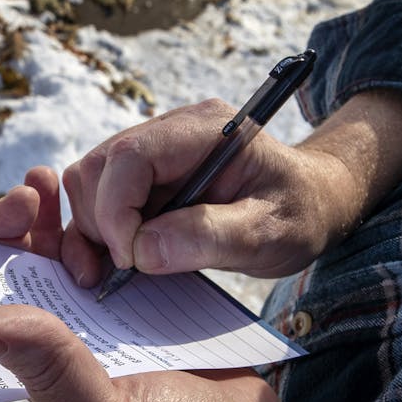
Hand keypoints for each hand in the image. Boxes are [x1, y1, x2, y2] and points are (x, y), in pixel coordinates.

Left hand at [0, 167, 307, 401]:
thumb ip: (47, 371)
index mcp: (35, 365)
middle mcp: (61, 336)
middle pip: (16, 264)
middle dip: (8, 220)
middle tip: (26, 193)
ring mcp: (107, 315)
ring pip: (64, 247)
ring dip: (51, 211)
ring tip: (50, 180)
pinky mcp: (152, 298)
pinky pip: (121, 246)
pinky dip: (110, 217)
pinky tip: (111, 196)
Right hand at [58, 89, 401, 285]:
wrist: (312, 203)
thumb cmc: (301, 212)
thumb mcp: (272, 232)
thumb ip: (211, 237)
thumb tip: (142, 249)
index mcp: (205, 130)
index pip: (131, 157)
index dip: (115, 211)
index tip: (131, 259)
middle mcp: (171, 132)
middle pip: (98, 168)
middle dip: (98, 223)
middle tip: (121, 271)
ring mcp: (155, 154)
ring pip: (90, 183)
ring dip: (93, 231)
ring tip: (119, 270)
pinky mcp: (146, 179)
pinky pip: (100, 200)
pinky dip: (99, 234)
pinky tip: (121, 262)